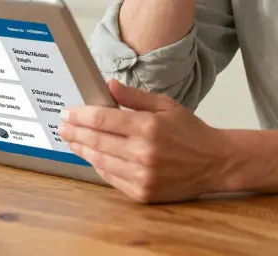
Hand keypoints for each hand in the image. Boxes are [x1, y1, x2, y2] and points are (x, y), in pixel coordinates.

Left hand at [59, 80, 234, 202]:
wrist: (215, 163)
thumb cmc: (191, 131)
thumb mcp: (166, 105)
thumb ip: (135, 97)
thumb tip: (109, 84)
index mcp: (148, 127)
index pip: (103, 119)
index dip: (81, 115)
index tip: (67, 112)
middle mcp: (143, 153)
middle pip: (97, 141)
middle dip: (75, 132)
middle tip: (62, 126)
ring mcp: (142, 175)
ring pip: (101, 161)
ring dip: (83, 150)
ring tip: (72, 141)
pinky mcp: (143, 193)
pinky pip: (111, 179)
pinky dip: (99, 167)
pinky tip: (92, 157)